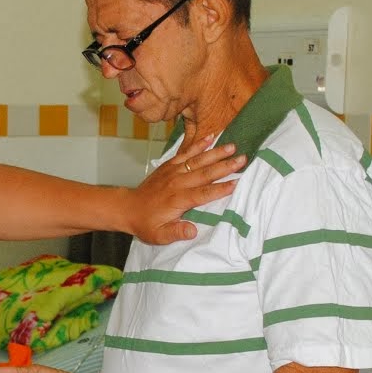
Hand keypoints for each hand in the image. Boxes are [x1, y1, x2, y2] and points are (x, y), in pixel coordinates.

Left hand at [126, 134, 243, 244]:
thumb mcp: (159, 236)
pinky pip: (186, 152)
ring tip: (233, 146)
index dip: (220, 189)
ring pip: (198, 160)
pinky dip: (199, 144)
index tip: (237, 183)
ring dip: (216, 153)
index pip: (203, 194)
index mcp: (177, 200)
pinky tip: (212, 137)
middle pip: (205, 173)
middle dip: (225, 166)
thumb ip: (176, 233)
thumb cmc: (146, 224)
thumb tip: (193, 231)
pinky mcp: (169, 165)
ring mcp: (173, 171)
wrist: (128, 208)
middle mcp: (177, 183)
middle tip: (243, 160)